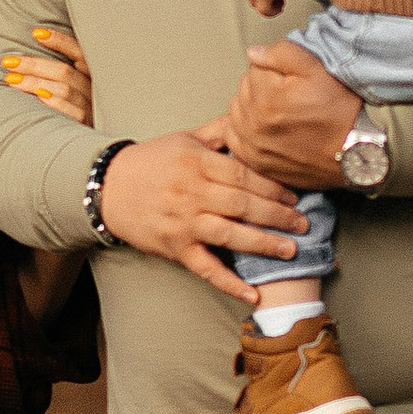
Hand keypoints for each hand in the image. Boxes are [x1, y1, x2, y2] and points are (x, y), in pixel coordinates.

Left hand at [0, 24, 92, 126]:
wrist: (89, 147)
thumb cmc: (72, 109)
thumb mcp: (72, 87)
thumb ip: (56, 72)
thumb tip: (25, 55)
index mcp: (92, 75)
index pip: (79, 52)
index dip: (60, 41)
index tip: (36, 33)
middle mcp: (94, 89)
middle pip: (64, 72)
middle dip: (34, 65)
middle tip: (8, 62)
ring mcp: (91, 108)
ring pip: (63, 90)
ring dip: (34, 83)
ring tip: (11, 80)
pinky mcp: (86, 125)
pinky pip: (69, 112)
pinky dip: (53, 103)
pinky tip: (36, 98)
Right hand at [96, 127, 313, 306]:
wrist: (108, 188)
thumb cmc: (151, 162)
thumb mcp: (184, 139)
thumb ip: (220, 132)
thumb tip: (251, 118)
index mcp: (196, 162)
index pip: (243, 174)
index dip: (272, 186)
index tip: (294, 195)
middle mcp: (191, 193)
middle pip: (242, 204)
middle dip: (277, 215)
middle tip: (304, 224)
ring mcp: (182, 223)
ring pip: (229, 235)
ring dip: (263, 244)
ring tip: (290, 250)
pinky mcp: (175, 248)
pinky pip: (205, 268)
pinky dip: (229, 283)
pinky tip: (252, 295)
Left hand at [222, 42, 371, 192]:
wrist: (354, 152)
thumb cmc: (340, 112)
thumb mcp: (319, 69)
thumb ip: (282, 53)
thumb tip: (254, 53)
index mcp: (267, 97)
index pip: (254, 68)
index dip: (274, 69)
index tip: (291, 79)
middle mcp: (255, 123)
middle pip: (244, 89)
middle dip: (262, 87)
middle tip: (289, 95)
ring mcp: (254, 145)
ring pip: (236, 112)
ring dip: (251, 107)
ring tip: (279, 111)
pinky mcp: (256, 162)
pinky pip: (234, 138)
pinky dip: (243, 130)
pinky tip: (263, 128)